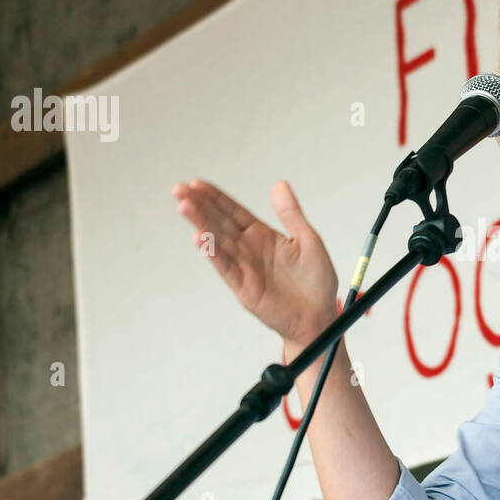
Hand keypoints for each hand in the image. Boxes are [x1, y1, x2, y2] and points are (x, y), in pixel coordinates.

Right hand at [172, 178, 338, 347]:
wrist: (319, 315)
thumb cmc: (316, 281)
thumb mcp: (308, 239)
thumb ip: (290, 213)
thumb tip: (279, 184)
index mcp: (262, 236)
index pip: (234, 212)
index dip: (215, 198)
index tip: (197, 184)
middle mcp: (249, 250)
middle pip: (220, 223)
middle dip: (199, 205)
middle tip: (179, 190)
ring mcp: (244, 268)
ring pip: (218, 241)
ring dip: (201, 224)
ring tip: (185, 206)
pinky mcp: (244, 288)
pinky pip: (226, 267)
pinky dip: (213, 253)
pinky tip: (200, 238)